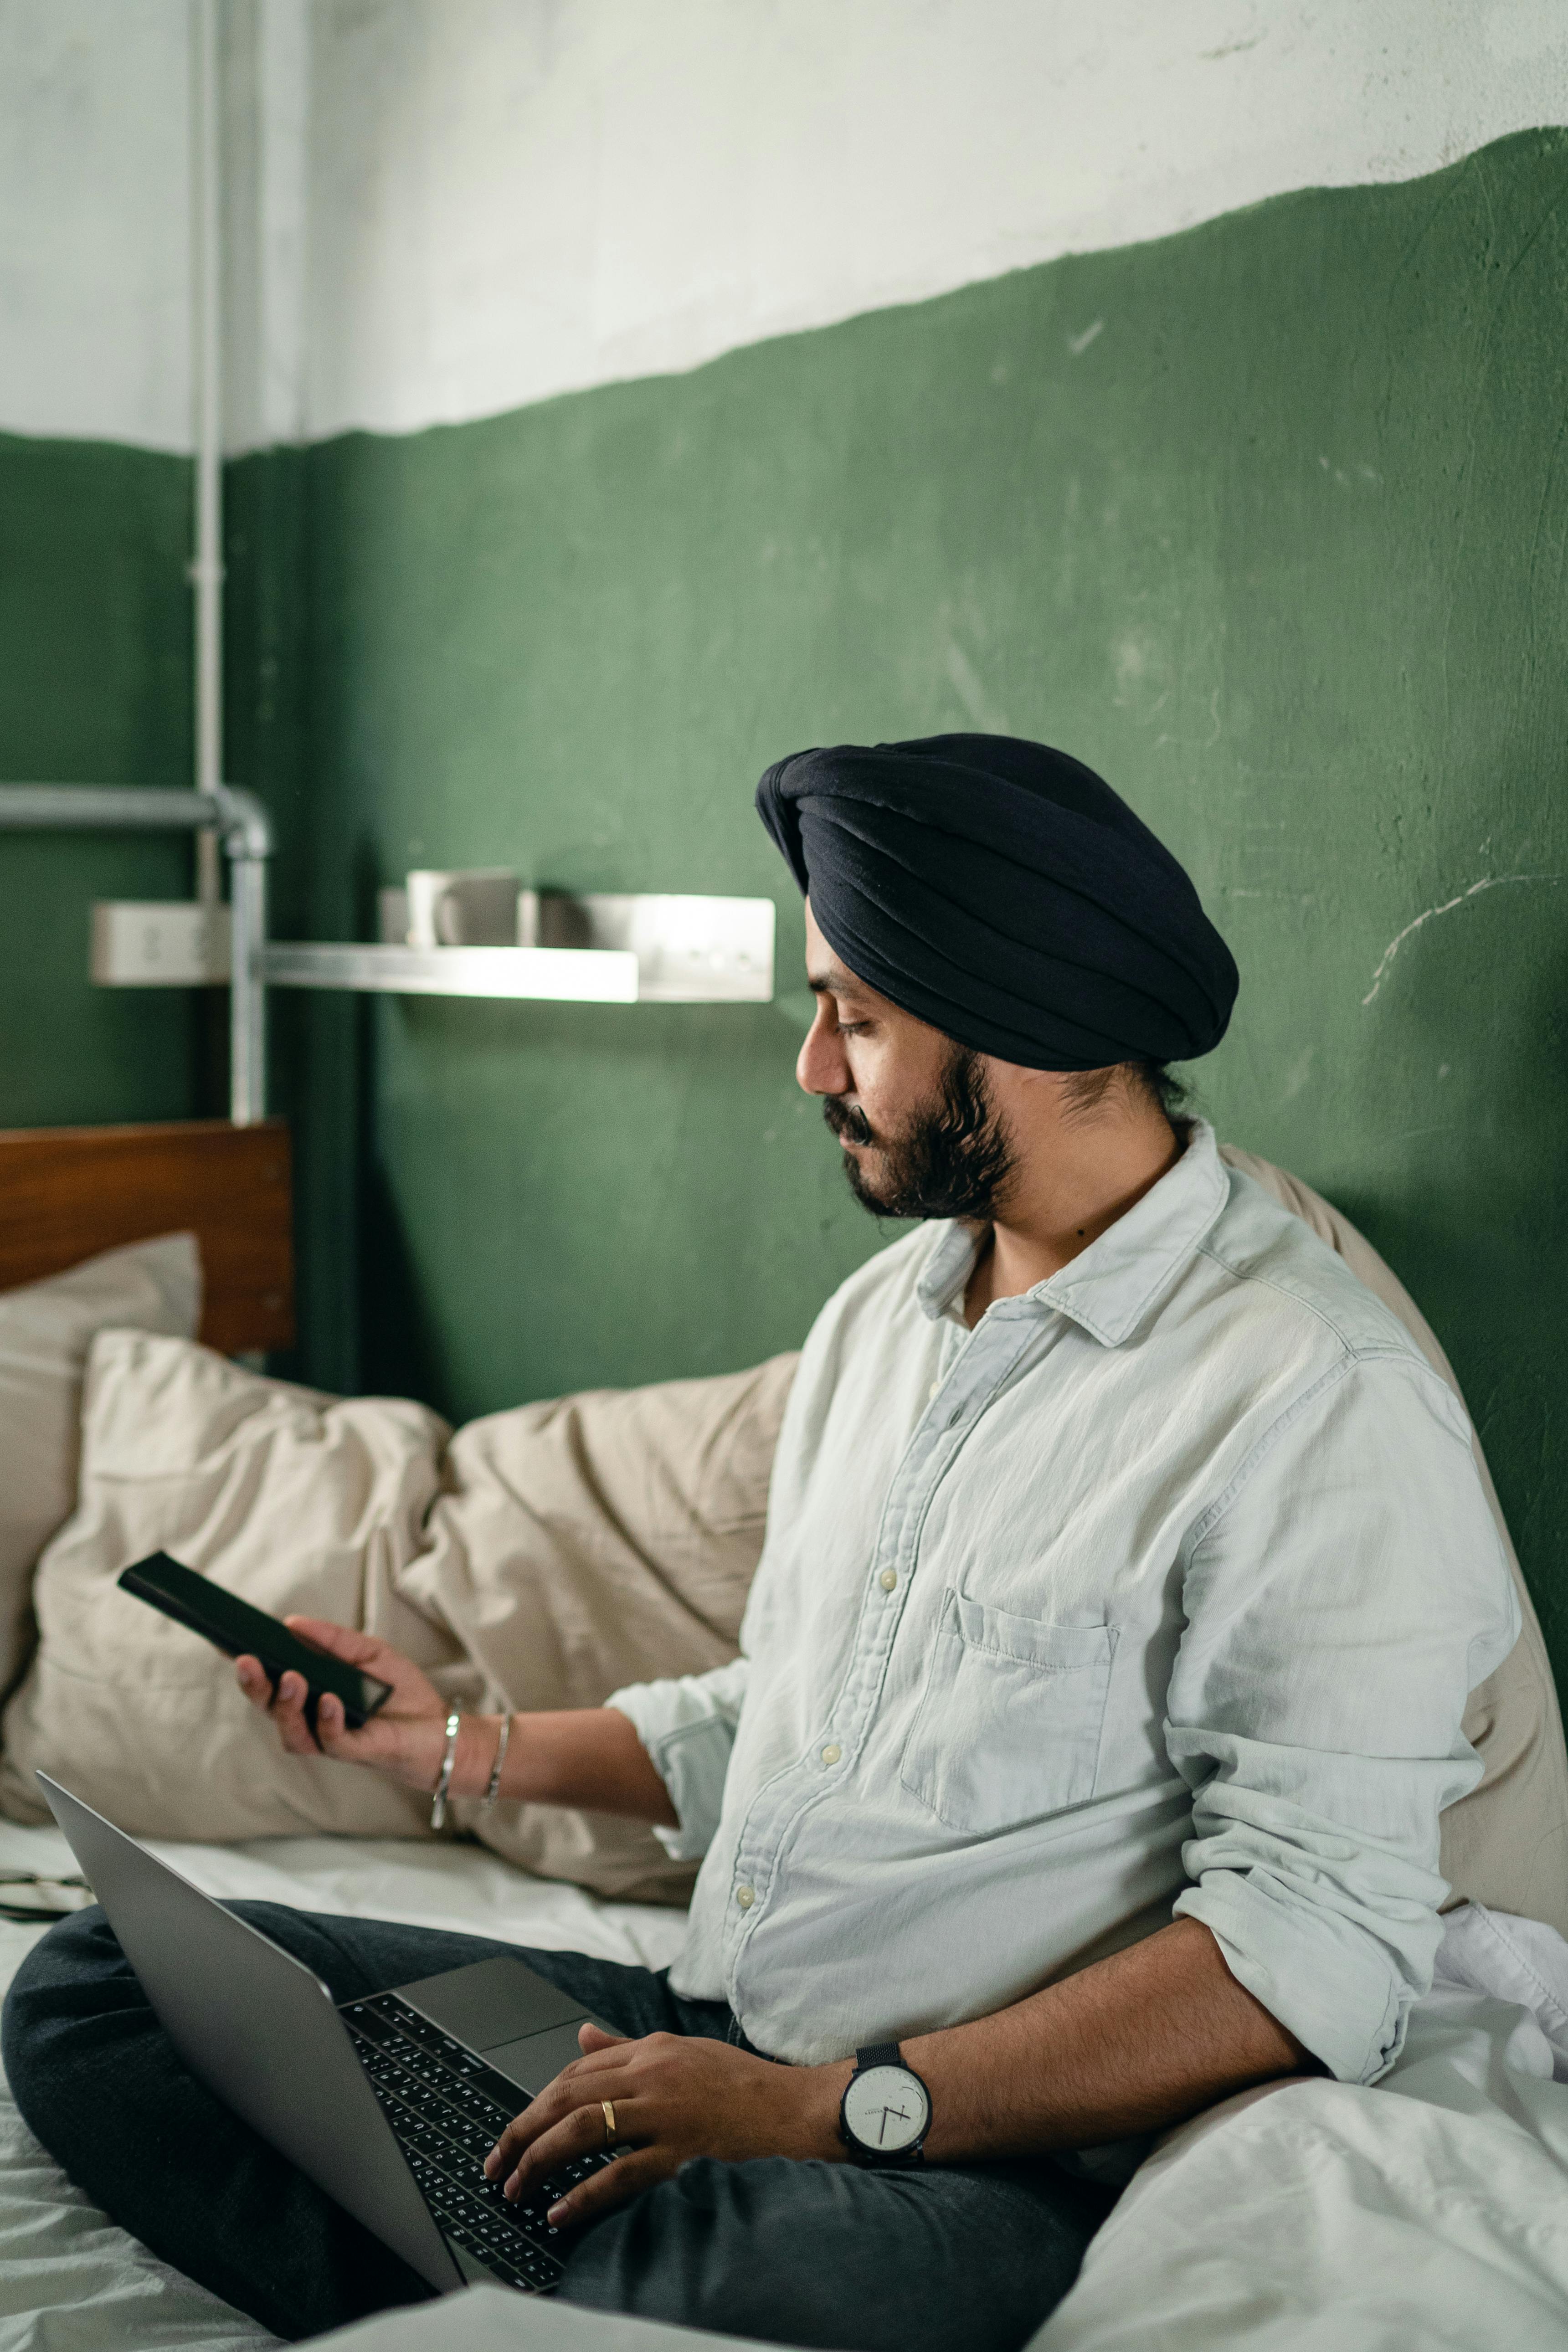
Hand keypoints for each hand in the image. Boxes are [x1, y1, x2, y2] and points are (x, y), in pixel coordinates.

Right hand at [235, 1618, 459, 1793]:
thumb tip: (293, 1622)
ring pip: (292, 1729)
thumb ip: (333, 1639)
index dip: (245, 1664)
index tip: (225, 1641)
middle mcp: (311, 1719)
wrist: (438, 1728)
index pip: (269, 1680)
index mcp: (309, 1694)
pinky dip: (327, 1720)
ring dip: (286, 1704)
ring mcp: (329, 1739)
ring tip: (291, 1677)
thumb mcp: (369, 1652)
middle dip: (254, 1685)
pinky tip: (329, 1700)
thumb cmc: (401, 1692)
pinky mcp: (355, 1752)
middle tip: (246, 1661)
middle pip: (268, 1708)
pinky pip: (332, 1741)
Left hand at [483, 2023, 850, 2227]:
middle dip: (522, 2130)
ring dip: (540, 2158)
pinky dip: (584, 2194)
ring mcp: (667, 2112)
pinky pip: (621, 2173)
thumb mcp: (683, 2051)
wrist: (796, 2108)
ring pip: (583, 2128)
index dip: (537, 2102)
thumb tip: (580, 2037)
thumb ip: (627, 2048)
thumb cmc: (743, 2084)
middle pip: (567, 2096)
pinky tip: (560, 2210)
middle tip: (497, 2162)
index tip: (516, 2130)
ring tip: (516, 2186)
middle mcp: (653, 2074)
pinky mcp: (683, 2150)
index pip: (575, 2071)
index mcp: (652, 2050)